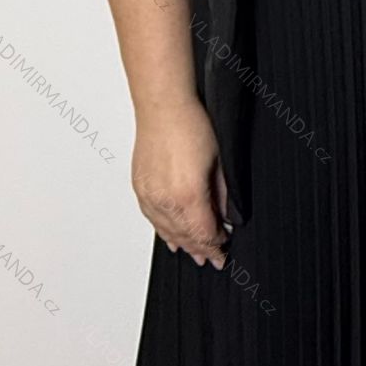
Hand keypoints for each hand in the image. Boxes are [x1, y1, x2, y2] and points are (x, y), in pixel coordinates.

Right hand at [131, 98, 229, 268]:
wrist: (164, 107)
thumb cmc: (191, 125)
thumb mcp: (219, 162)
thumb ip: (222, 195)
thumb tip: (225, 216)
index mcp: (188, 196)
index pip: (204, 234)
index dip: (216, 246)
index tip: (224, 252)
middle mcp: (165, 201)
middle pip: (185, 237)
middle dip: (200, 250)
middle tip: (212, 257)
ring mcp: (149, 196)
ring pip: (167, 231)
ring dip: (182, 244)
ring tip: (194, 253)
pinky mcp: (140, 188)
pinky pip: (152, 219)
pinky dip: (164, 231)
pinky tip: (171, 236)